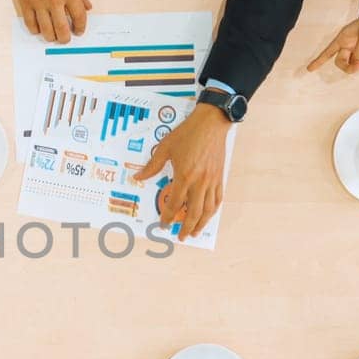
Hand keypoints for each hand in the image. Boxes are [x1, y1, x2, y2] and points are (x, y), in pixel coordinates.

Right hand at [0, 0, 90, 43]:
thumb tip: (86, 5)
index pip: (79, 18)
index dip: (81, 28)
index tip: (79, 30)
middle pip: (62, 30)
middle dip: (66, 38)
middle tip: (66, 38)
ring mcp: (38, 2)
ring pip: (46, 31)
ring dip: (52, 37)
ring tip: (54, 34)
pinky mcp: (25, 1)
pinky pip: (30, 24)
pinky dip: (36, 30)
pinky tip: (40, 28)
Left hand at [136, 108, 231, 238]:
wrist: (211, 123)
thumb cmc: (188, 133)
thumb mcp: (165, 147)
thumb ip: (152, 166)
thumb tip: (138, 177)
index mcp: (184, 175)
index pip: (174, 204)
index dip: (168, 217)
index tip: (163, 224)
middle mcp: (199, 181)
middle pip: (193, 212)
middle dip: (186, 227)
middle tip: (180, 236)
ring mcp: (212, 180)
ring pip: (208, 209)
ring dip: (201, 223)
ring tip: (195, 232)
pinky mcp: (220, 177)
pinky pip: (218, 199)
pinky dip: (213, 210)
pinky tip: (208, 215)